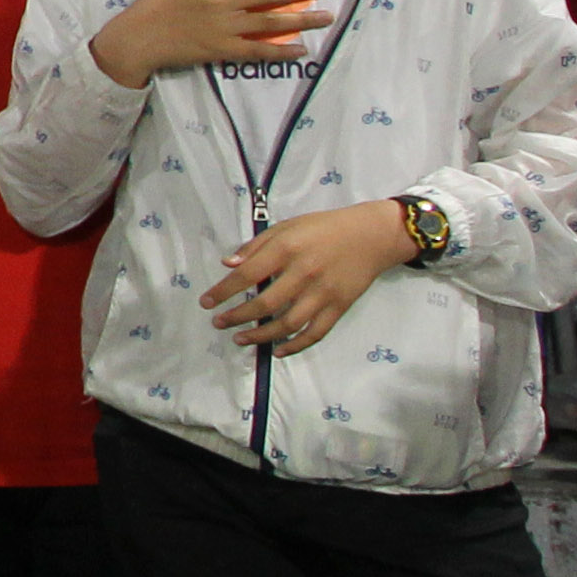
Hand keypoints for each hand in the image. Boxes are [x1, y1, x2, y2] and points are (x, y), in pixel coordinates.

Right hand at [89, 0, 330, 87]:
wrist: (137, 40)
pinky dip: (280, 51)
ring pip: (269, 22)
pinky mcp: (222, 50)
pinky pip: (257, 51)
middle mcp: (219, 2)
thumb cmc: (154, 5)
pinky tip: (301, 49)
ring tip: (326, 17)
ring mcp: (223, 28)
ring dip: (301, 20)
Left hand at [203, 199, 420, 351]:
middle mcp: (304, 273)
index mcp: (287, 249)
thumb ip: (256, 246)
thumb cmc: (322, 229)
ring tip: (240, 339)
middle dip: (237, 317)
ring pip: (288, 324)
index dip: (223, 291)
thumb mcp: (286, 226)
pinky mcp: (340, 307)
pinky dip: (295, 345)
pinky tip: (277, 350)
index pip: (247, 275)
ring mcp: (323, 293)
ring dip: (261, 336)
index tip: (206, 303)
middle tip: (218, 323)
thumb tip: (227, 264)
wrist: (371, 236)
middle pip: (265, 304)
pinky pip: (315, 333)